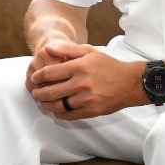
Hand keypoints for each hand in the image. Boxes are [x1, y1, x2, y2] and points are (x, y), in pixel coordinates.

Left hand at [28, 42, 142, 118]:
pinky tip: (56, 110)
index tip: (34, 78)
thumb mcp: (89, 51)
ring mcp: (87, 99)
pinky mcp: (92, 111)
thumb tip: (47, 49)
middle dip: (38, 93)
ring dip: (45, 105)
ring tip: (42, 102)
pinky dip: (58, 114)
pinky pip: (69, 115)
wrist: (130, 83)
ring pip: (58, 106)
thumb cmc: (108, 66)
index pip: (49, 73)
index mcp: (79, 67)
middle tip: (35, 92)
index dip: (37, 77)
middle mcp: (82, 84)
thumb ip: (67, 49)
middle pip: (50, 92)